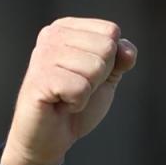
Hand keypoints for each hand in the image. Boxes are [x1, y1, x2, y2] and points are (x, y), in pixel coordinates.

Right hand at [1, 18, 137, 164]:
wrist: (52, 136)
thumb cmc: (77, 103)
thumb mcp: (107, 77)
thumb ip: (121, 59)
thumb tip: (126, 50)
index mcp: (67, 28)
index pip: (111, 32)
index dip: (110, 62)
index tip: (87, 75)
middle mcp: (51, 35)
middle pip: (106, 48)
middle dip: (100, 77)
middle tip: (78, 88)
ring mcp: (42, 55)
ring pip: (96, 67)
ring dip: (88, 91)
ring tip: (68, 96)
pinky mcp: (39, 79)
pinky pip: (80, 88)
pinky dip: (77, 103)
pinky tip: (61, 103)